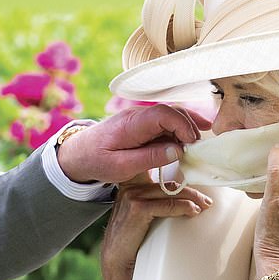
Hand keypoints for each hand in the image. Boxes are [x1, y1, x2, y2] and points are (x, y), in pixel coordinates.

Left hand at [57, 104, 209, 183]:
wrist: (78, 154)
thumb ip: (148, 158)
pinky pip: (165, 123)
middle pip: (171, 112)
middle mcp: (137, 116)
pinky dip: (179, 130)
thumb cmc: (96, 161)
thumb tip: (177, 151)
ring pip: (171, 116)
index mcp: (131, 124)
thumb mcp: (121, 167)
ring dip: (187, 128)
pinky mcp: (142, 125)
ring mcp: (140, 118)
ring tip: (201, 143)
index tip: (191, 144)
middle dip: (189, 127)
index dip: (182, 125)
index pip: (163, 114)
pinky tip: (191, 138)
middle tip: (200, 148)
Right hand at [102, 178, 212, 279]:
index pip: (154, 173)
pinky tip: (193, 212)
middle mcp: (128, 191)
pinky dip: (181, 207)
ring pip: (167, 190)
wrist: (120, 275)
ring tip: (204, 206)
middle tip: (206, 201)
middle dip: (189, 189)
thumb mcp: (144, 224)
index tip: (196, 187)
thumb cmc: (133, 251)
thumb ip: (157, 209)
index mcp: (130, 190)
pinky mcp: (135, 211)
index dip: (176, 176)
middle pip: (165, 182)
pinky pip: (164, 204)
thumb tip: (186, 205)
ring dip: (190, 196)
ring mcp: (130, 199)